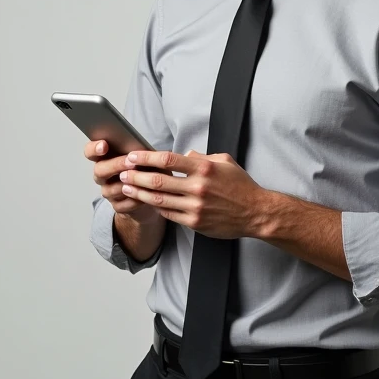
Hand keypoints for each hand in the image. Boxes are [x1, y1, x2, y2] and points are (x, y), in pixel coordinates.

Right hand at [84, 140, 160, 224]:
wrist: (149, 192)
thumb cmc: (143, 168)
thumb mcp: (140, 156)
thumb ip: (134, 151)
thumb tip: (138, 148)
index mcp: (104, 158)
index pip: (90, 151)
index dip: (94, 148)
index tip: (104, 145)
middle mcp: (102, 175)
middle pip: (99, 170)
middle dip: (116, 165)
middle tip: (131, 163)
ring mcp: (108, 191)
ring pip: (110, 189)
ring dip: (126, 184)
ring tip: (141, 180)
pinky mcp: (117, 206)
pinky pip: (121, 204)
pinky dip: (133, 199)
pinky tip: (143, 195)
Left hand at [118, 149, 271, 238]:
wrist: (256, 212)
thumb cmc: (241, 186)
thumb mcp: (225, 162)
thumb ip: (202, 157)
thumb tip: (184, 155)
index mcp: (204, 169)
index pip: (169, 159)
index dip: (147, 157)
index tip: (134, 156)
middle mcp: (198, 188)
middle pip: (158, 180)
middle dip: (136, 176)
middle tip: (122, 172)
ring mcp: (196, 207)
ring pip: (159, 199)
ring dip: (139, 192)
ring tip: (127, 187)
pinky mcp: (195, 223)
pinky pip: (169, 214)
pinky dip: (155, 207)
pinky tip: (146, 201)